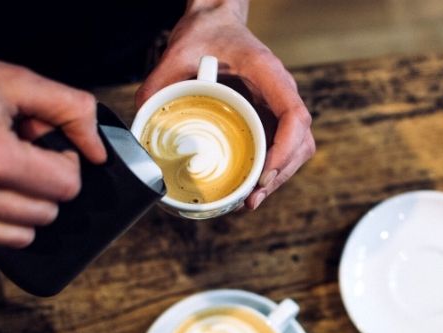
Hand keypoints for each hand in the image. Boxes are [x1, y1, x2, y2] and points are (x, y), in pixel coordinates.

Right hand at [0, 33, 106, 246]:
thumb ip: (70, 109)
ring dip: (26, 205)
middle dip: (46, 184)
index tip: (48, 146)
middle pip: (49, 213)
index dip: (66, 162)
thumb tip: (99, 150)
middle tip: (22, 152)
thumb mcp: (13, 79)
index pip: (67, 187)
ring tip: (2, 169)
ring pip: (25, 234)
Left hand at [135, 0, 314, 208]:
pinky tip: (250, 186)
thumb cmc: (205, 32)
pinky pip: (282, 148)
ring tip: (250, 200)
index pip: (295, 116)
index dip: (285, 150)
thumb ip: (158, 83)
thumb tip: (142, 121)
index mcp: (267, 73)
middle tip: (251, 199)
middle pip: (301, 142)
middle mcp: (280, 91)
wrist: (216, 22)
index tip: (263, 173)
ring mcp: (278, 106)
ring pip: (296, 149)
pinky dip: (271, 170)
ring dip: (278, 177)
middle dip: (280, 175)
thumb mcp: (177, 52)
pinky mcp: (270, 117)